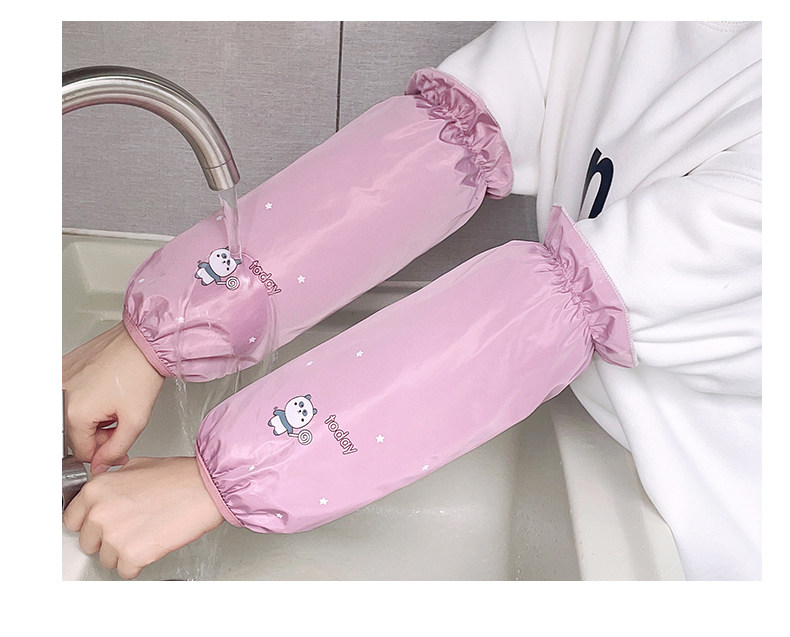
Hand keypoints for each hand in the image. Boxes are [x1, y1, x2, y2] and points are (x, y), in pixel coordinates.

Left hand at [62, 456, 224, 579]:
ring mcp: (114, 535)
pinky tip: (152, 544)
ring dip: (124, 552)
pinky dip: (138, 563)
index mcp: (96, 489)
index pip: (72, 519)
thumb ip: (114, 481)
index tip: (101, 524)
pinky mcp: (132, 555)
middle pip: (88, 542)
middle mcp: (100, 512)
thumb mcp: (138, 466)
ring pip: (106, 559)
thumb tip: (107, 493)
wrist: (207, 488)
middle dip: (107, 538)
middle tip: (131, 528)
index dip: (90, 522)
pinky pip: (125, 571)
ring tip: (146, 533)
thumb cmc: (180, 477)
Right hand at [63, 321, 164, 473]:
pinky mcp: (61, 368)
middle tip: (120, 419)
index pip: (83, 452)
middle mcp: (59, 396)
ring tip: (112, 401)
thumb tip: (100, 465)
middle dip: (99, 433)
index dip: (105, 450)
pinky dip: (85, 399)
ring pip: (71, 416)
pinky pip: (68, 396)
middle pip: (75, 434)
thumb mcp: (135, 421)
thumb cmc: (141, 372)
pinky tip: (102, 390)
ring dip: (92, 417)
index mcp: (74, 413)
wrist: (143, 343)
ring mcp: (58, 380)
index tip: (120, 440)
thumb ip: (115, 450)